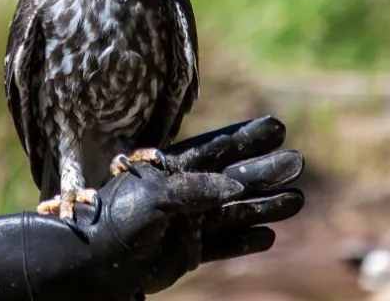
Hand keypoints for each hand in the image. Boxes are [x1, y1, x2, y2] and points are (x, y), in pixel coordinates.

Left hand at [0, 114, 304, 300]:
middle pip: (234, 178)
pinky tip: (268, 235)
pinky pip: (223, 244)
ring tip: (296, 199)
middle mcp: (184, 193)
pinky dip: (244, 240)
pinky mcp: (186, 251)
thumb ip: (193, 189)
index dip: (246, 138)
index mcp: (172, 169)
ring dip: (264, 205)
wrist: (91, 263)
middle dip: (265, 170)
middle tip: (298, 161)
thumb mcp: (153, 198)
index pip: (217, 149)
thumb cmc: (115, 221)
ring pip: (234, 211)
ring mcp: (187, 222)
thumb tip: (235, 184)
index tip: (276, 126)